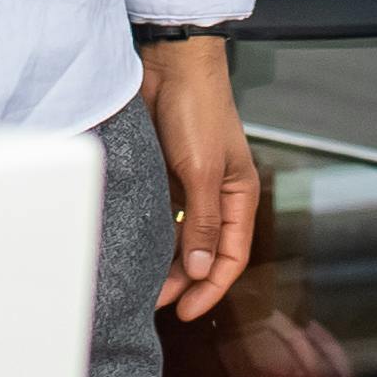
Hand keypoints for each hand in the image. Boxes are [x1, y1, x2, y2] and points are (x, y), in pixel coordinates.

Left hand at [140, 36, 262, 322]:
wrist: (170, 65)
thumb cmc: (197, 110)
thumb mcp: (201, 171)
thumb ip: (202, 222)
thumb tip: (202, 270)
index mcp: (239, 195)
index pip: (232, 256)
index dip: (212, 287)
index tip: (187, 311)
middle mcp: (219, 194)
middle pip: (206, 251)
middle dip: (185, 280)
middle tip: (156, 303)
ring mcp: (192, 185)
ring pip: (183, 237)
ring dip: (167, 261)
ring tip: (143, 284)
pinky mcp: (167, 175)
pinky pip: (163, 216)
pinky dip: (153, 236)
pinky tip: (136, 250)